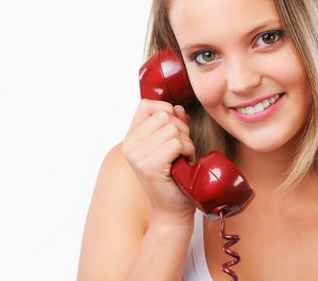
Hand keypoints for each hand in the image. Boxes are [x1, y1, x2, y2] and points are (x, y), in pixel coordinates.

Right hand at [122, 99, 195, 221]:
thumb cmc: (175, 179)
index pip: (147, 105)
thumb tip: (179, 109)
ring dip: (186, 142)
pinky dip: (187, 151)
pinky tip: (184, 164)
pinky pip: (176, 143)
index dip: (167, 112)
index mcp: (131, 138)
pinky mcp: (149, 166)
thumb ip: (172, 125)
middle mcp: (129, 146)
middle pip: (164, 115)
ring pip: (173, 129)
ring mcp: (137, 156)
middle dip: (181, 129)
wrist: (172, 211)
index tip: (174, 131)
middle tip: (181, 151)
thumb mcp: (170, 146)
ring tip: (183, 158)